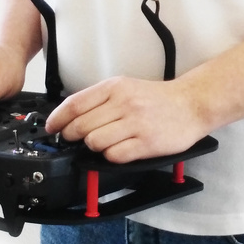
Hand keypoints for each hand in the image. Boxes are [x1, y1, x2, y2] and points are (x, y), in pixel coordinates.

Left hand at [44, 76, 207, 163]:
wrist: (191, 104)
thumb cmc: (156, 98)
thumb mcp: (125, 87)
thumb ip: (99, 99)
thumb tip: (69, 117)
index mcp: (115, 87)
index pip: (75, 104)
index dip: (57, 119)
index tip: (51, 128)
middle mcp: (124, 103)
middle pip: (81, 126)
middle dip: (73, 136)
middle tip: (77, 139)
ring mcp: (136, 124)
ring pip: (95, 142)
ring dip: (93, 147)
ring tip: (104, 143)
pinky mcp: (146, 143)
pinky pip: (114, 155)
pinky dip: (111, 156)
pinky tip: (119, 150)